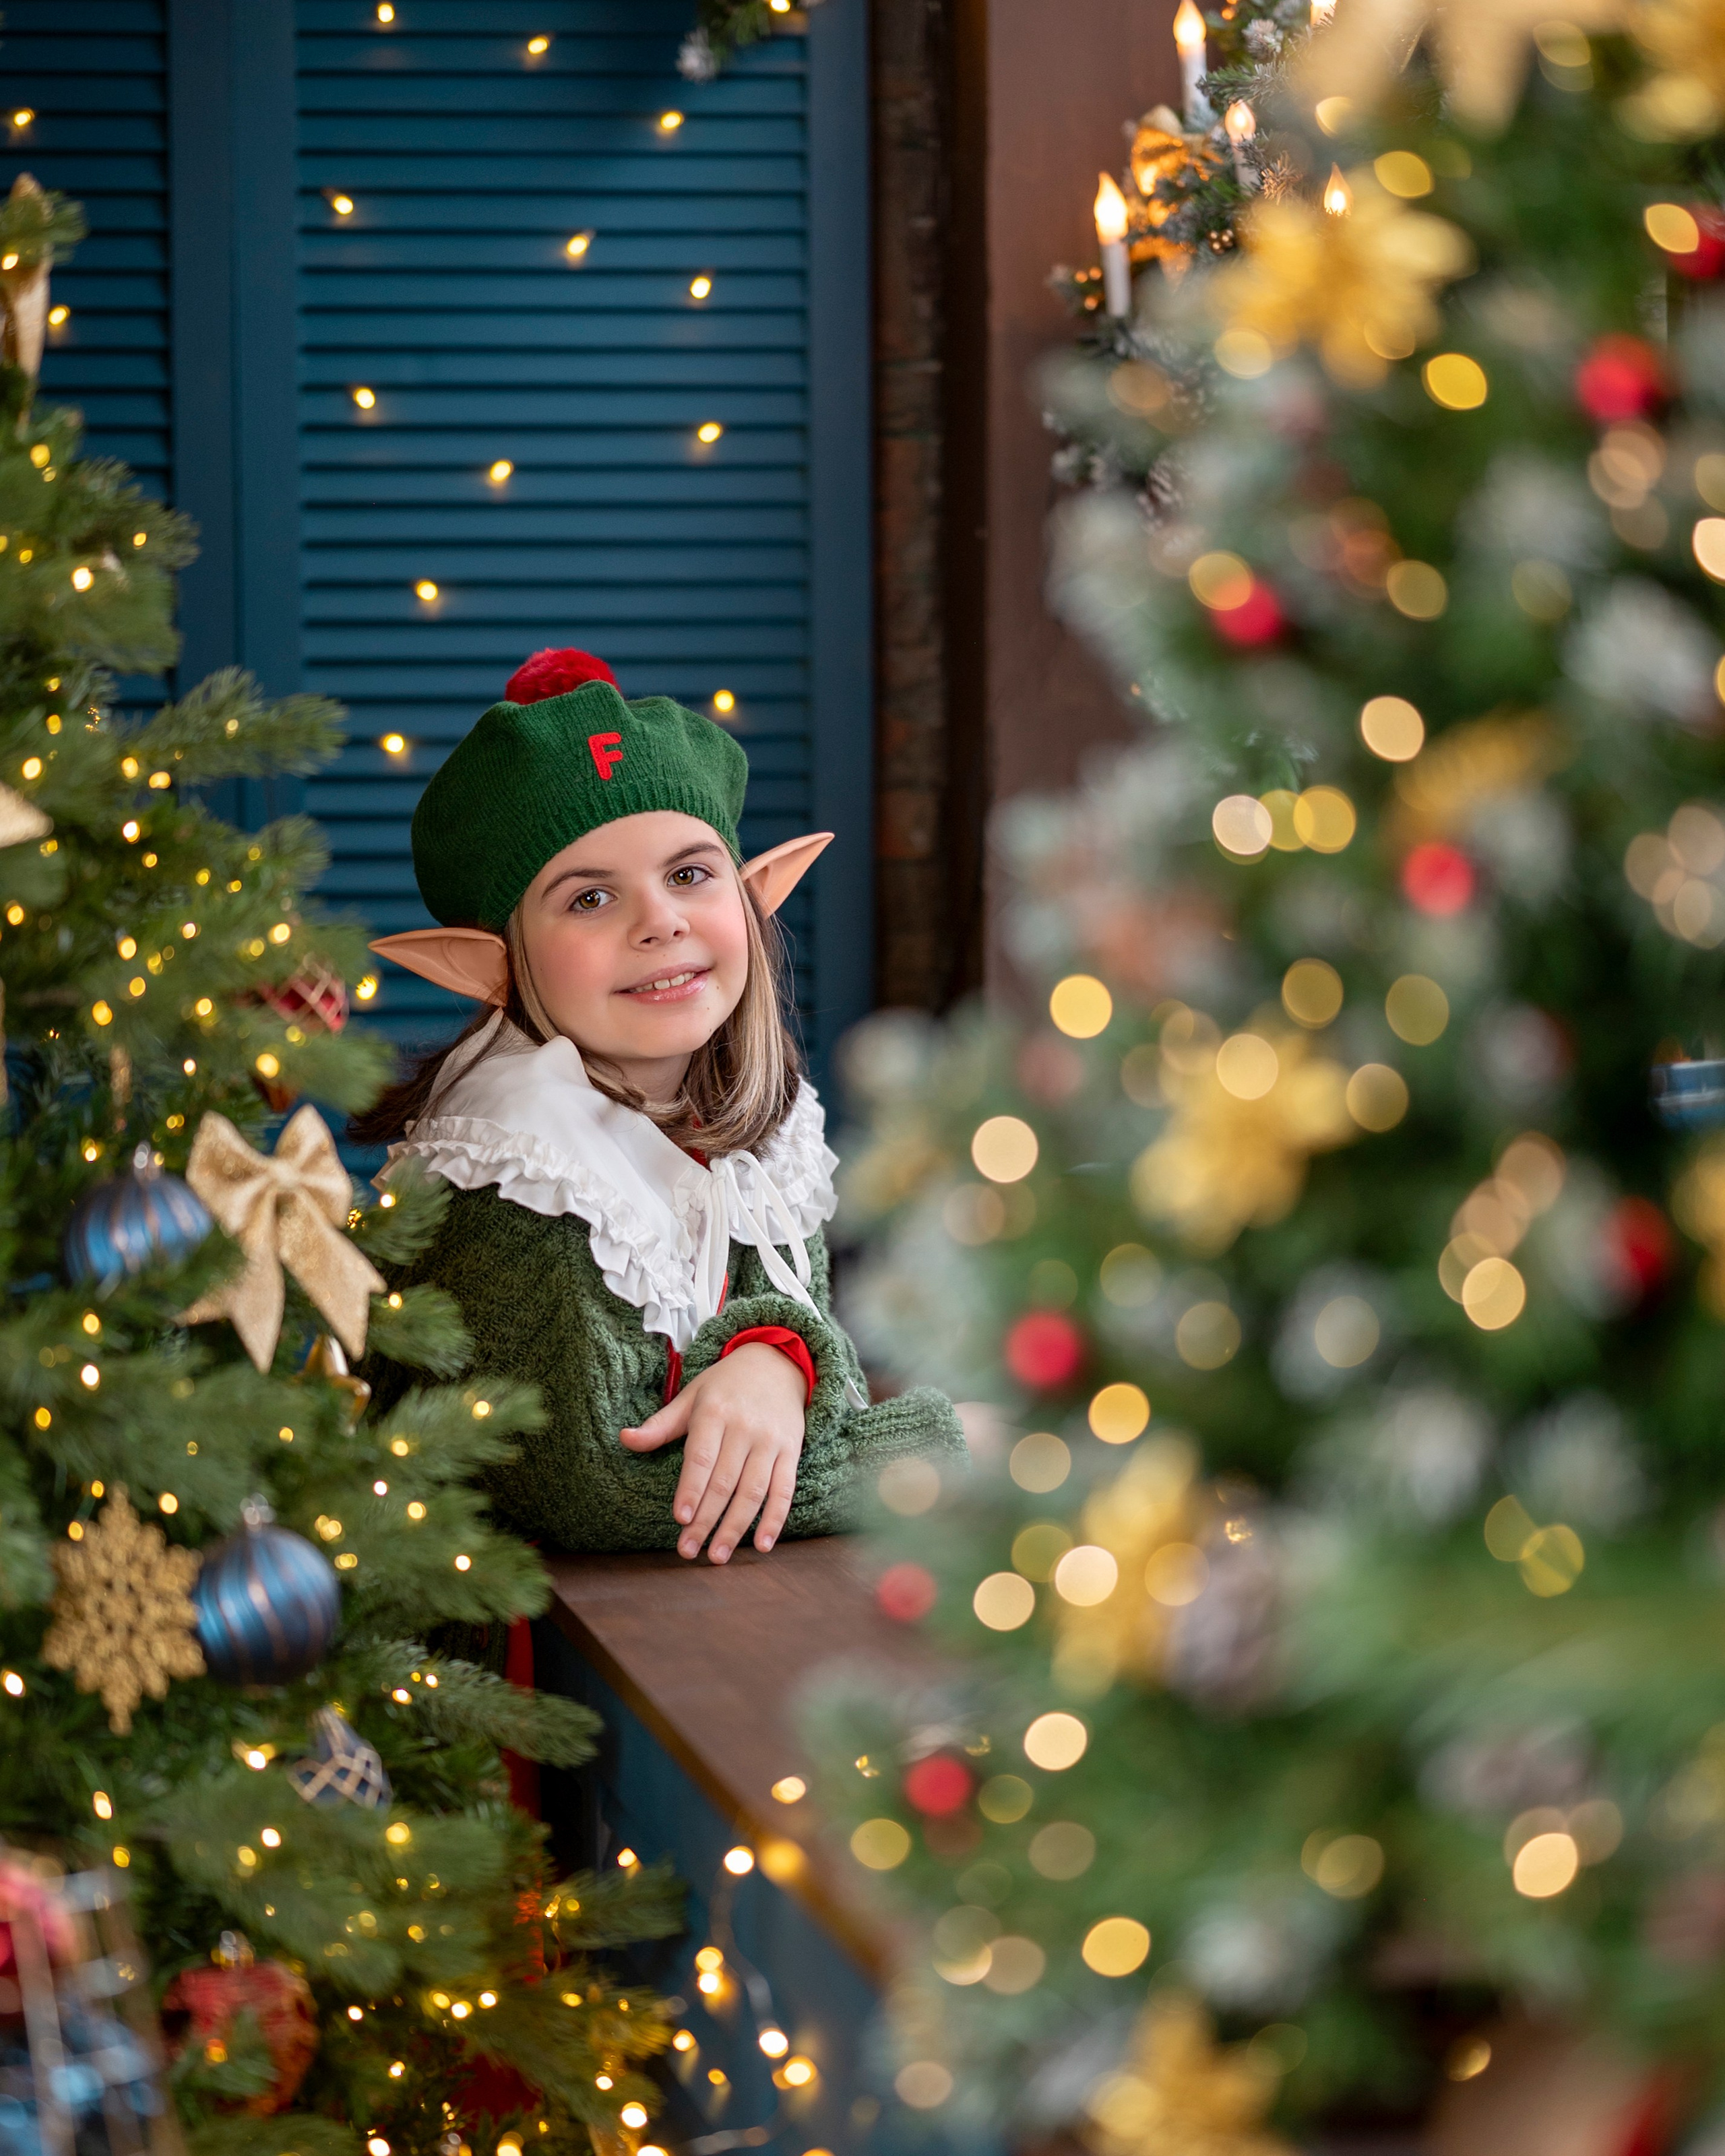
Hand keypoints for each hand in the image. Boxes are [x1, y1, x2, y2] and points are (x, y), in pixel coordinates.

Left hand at [619, 1343, 806, 1562]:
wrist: (777, 1363)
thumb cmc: (725, 1385)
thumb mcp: (691, 1396)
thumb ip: (660, 1424)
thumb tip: (624, 1438)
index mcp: (715, 1413)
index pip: (701, 1458)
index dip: (691, 1489)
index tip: (680, 1519)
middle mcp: (744, 1428)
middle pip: (725, 1482)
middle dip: (706, 1520)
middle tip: (688, 1551)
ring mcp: (770, 1442)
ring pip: (753, 1491)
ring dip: (736, 1527)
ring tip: (718, 1556)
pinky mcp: (791, 1452)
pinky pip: (785, 1490)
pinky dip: (775, 1519)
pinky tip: (762, 1545)